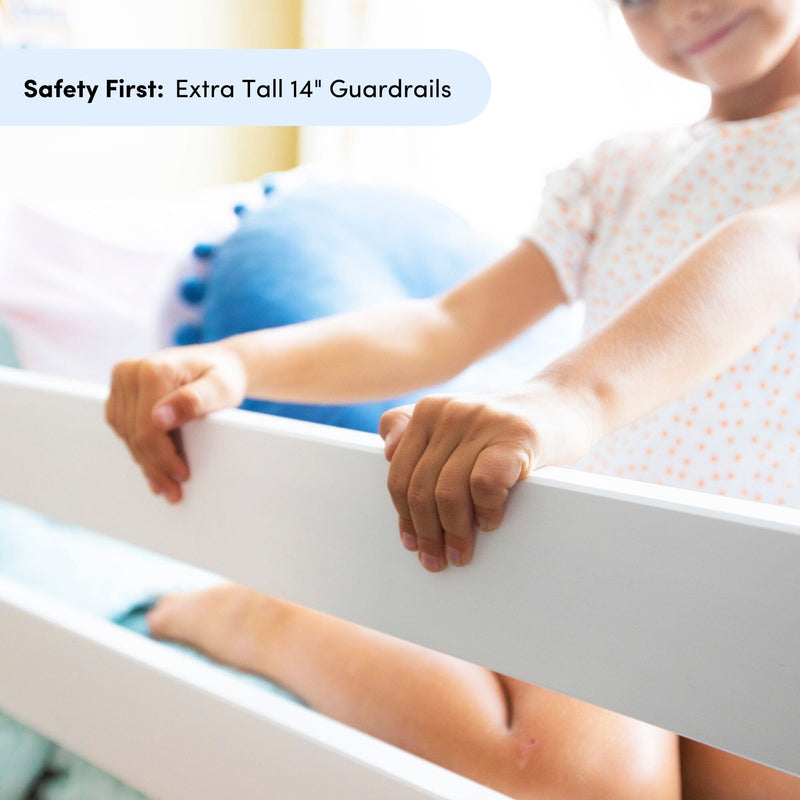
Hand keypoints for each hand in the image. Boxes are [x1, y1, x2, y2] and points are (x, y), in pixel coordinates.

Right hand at [105, 343, 246, 501]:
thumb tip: (160, 418)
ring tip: (166, 484)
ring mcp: (121, 380)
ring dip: (145, 461)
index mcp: (152, 370)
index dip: (163, 457)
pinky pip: (123, 427)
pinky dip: (139, 448)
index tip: (182, 476)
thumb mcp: (221, 389)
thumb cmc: (224, 376)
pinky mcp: (120, 391)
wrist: (221, 364)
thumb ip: (194, 401)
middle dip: (155, 466)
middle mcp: (129, 371)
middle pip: (134, 433)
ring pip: (126, 434)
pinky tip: (155, 466)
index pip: (147, 427)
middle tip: (174, 492)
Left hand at [379, 381, 595, 571]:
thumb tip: (386, 452)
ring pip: (447, 492)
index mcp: (428, 410)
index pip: (399, 474)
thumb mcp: (458, 420)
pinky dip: (485, 510)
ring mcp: (482, 420)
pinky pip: (483, 485)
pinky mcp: (516, 435)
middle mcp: (450, 411)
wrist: (567, 401)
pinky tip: (491, 521)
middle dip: (426, 532)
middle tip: (436, 559)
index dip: (403, 515)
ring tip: (461, 553)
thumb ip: (418, 431)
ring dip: (454, 533)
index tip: (411, 542)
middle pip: (420, 487)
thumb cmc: (507, 425)